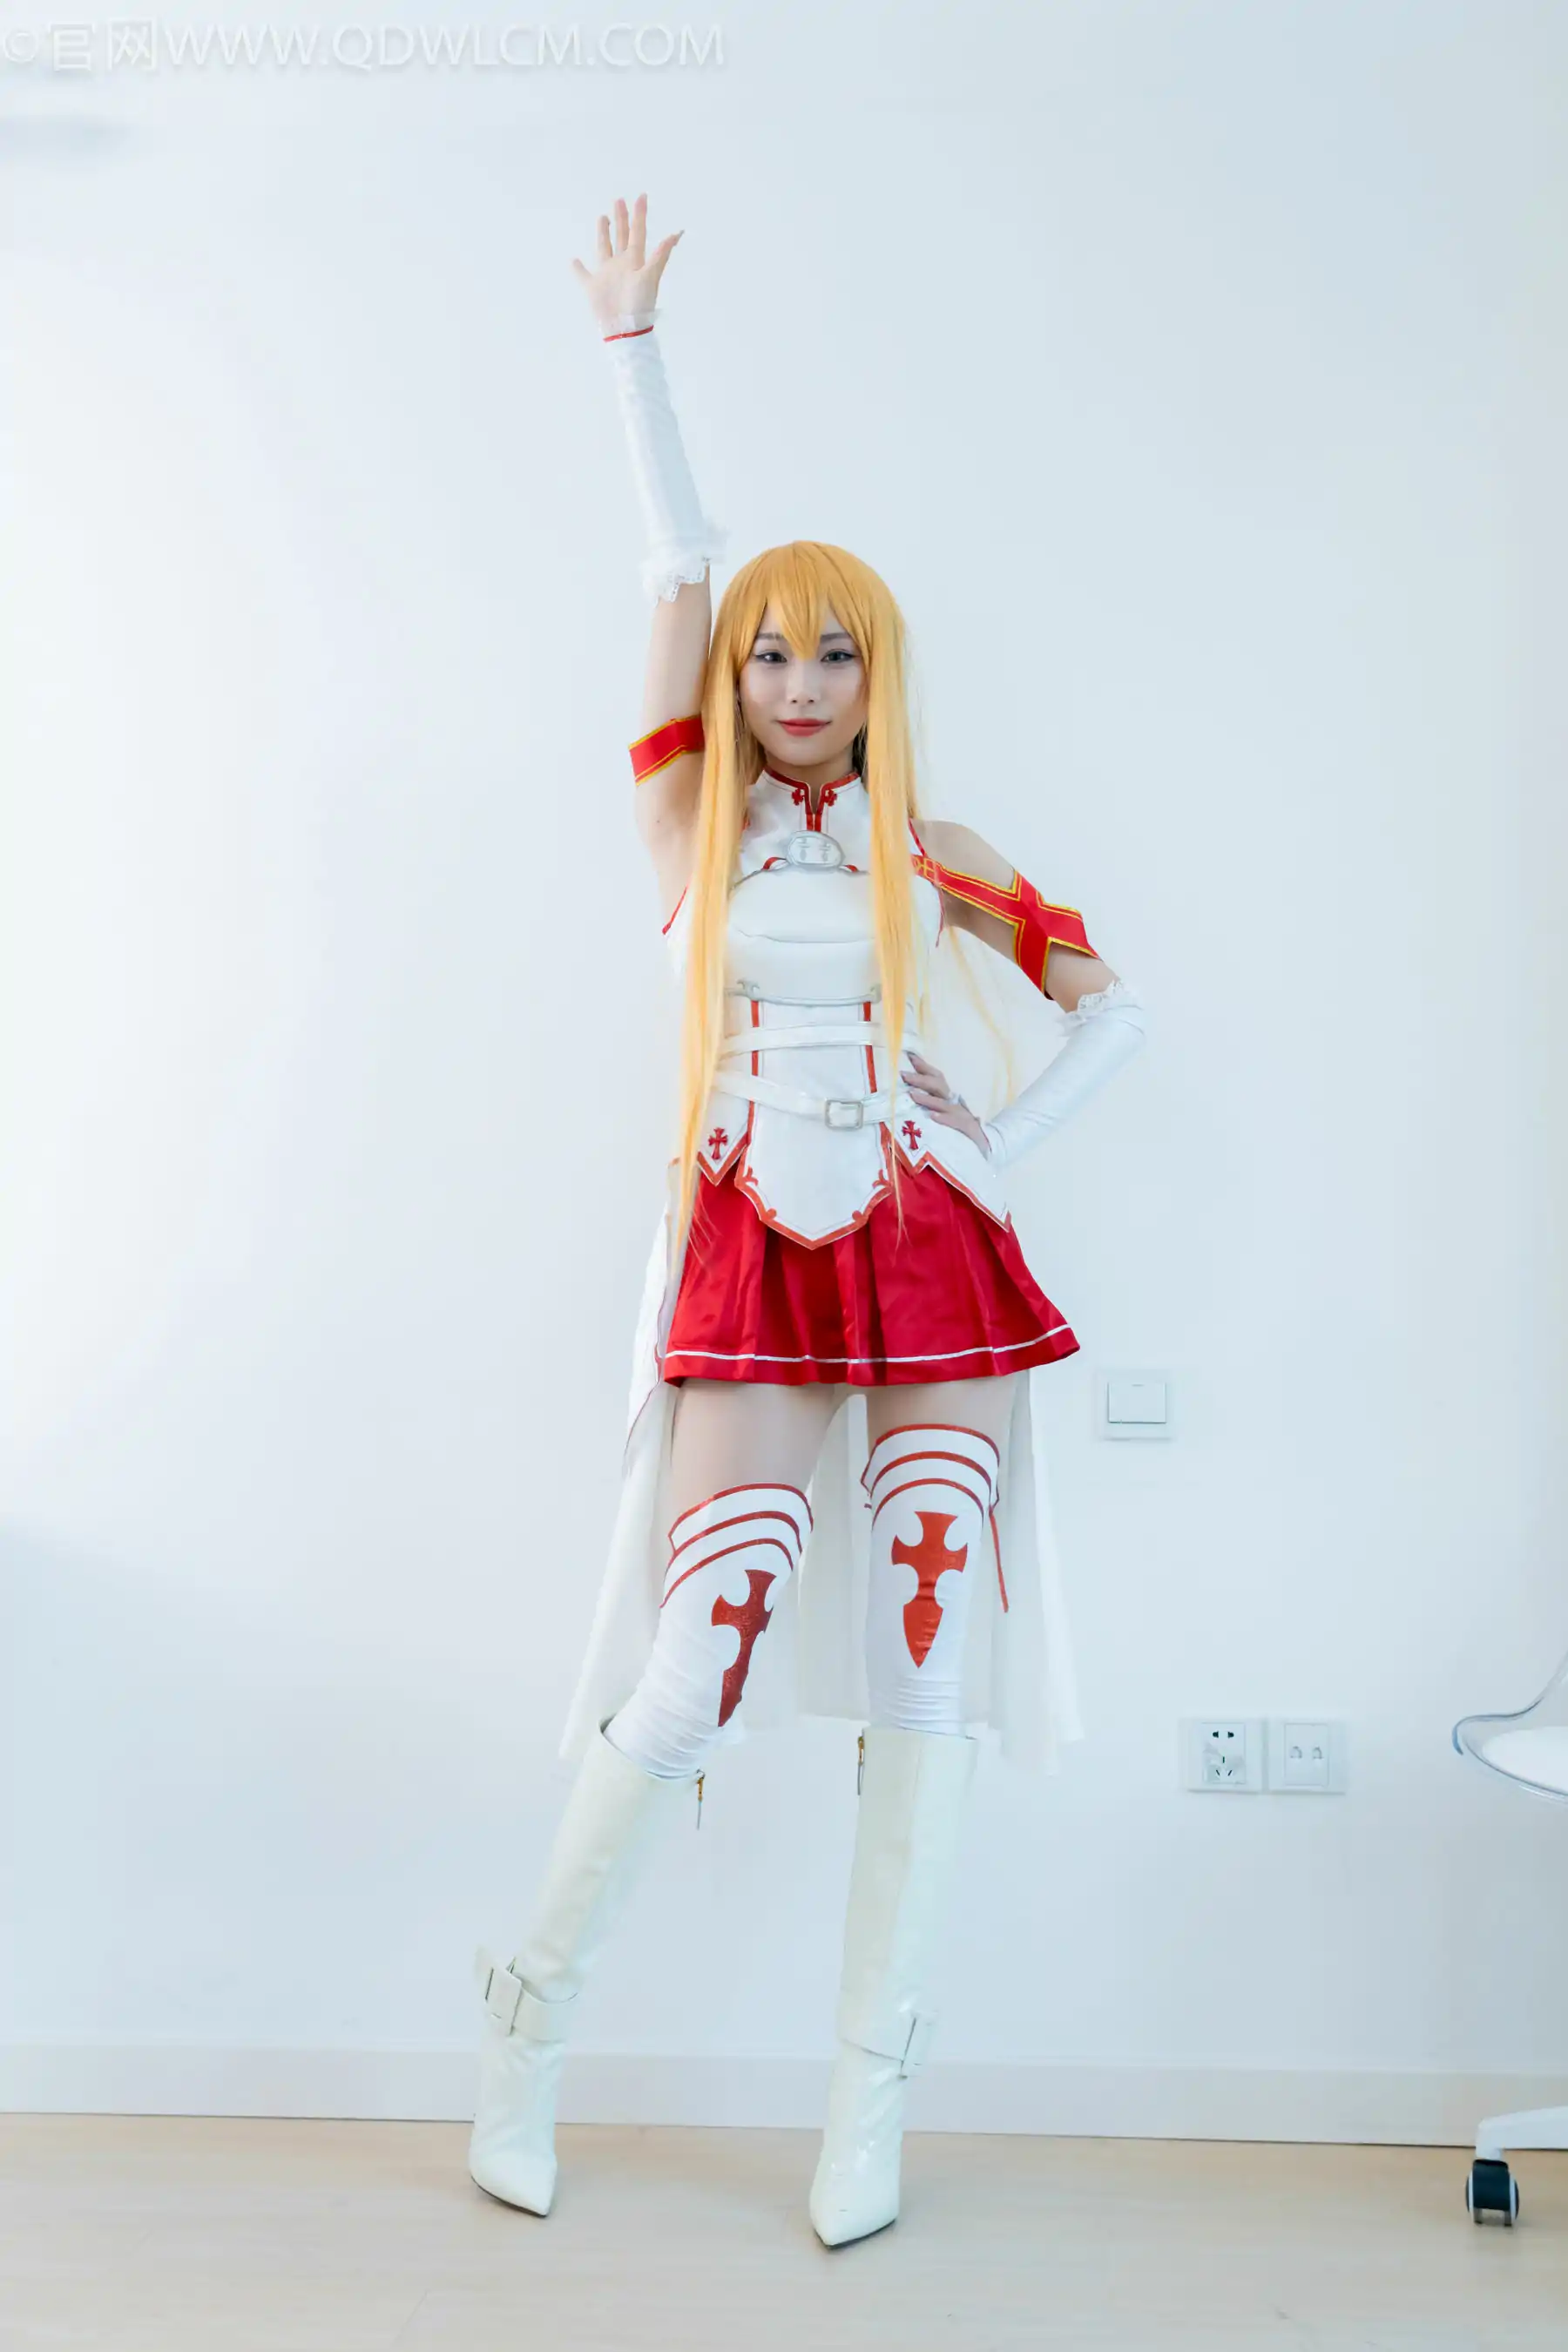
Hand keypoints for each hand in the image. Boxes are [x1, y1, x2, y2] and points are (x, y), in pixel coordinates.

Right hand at [570, 194, 682, 332]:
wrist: (625, 328)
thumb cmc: (639, 304)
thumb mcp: (651, 276)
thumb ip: (661, 254)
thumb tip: (677, 233)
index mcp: (634, 260)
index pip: (637, 232)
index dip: (639, 215)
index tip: (641, 196)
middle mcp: (621, 264)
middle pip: (621, 236)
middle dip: (621, 218)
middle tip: (619, 200)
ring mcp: (607, 275)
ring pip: (604, 248)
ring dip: (603, 234)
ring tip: (603, 218)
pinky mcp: (593, 287)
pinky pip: (583, 275)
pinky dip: (577, 269)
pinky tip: (574, 260)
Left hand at [903, 1050, 990, 1156]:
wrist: (984, 1145)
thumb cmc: (956, 1130)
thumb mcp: (941, 1114)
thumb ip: (927, 1105)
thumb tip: (905, 1095)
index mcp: (947, 1097)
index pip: (935, 1078)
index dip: (923, 1066)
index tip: (909, 1055)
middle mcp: (953, 1102)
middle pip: (937, 1085)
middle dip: (920, 1078)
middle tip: (904, 1075)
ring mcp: (961, 1114)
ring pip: (943, 1103)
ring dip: (927, 1098)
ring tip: (912, 1094)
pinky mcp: (968, 1128)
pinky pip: (955, 1122)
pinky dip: (944, 1119)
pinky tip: (933, 1117)